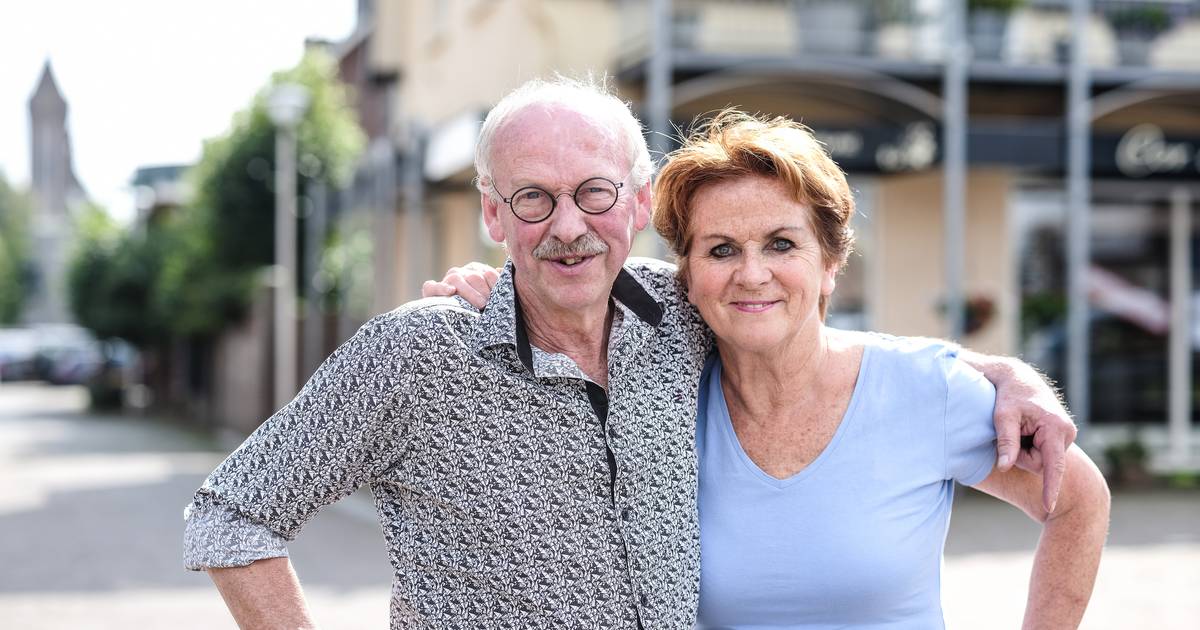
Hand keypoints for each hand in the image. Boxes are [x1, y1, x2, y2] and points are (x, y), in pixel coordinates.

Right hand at [421, 262, 499, 308]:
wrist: (454, 322)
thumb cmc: (479, 310)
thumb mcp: (491, 297)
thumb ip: (499, 285)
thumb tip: (503, 271)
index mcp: (477, 271)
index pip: (489, 274)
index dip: (496, 285)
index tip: (500, 297)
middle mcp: (461, 272)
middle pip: (474, 277)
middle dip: (483, 291)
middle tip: (489, 304)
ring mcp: (446, 280)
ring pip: (456, 280)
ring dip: (469, 292)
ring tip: (480, 304)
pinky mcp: (431, 291)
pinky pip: (432, 286)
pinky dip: (441, 287)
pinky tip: (451, 291)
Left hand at [989, 360, 1076, 513]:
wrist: (1019, 378)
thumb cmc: (1009, 396)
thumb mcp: (1003, 417)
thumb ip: (1006, 442)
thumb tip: (1004, 467)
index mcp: (1056, 428)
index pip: (1052, 465)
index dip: (1050, 488)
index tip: (1048, 507)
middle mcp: (1066, 433)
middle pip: (1041, 464)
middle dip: (1023, 455)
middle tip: (1012, 431)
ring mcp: (1066, 435)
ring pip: (1041, 459)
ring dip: (1025, 449)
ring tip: (1020, 427)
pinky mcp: (1061, 436)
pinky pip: (1042, 453)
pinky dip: (1030, 446)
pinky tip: (1026, 429)